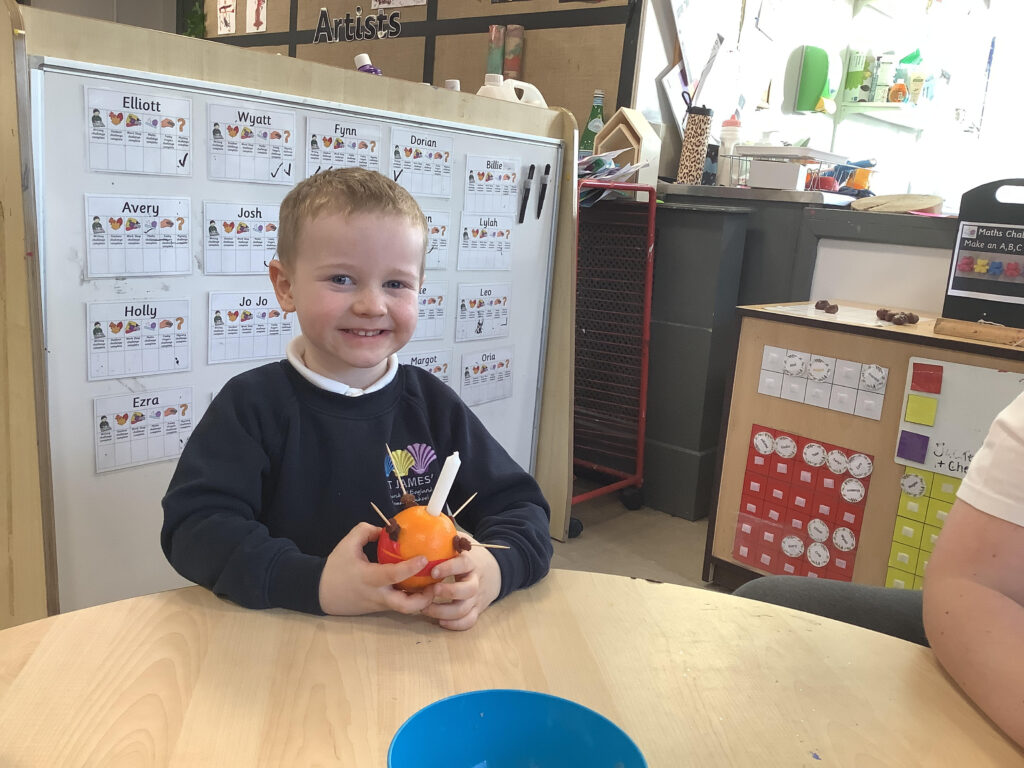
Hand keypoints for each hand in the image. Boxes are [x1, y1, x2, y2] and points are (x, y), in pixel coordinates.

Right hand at [318, 522, 436, 615]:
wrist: (319, 593)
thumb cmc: (334, 568)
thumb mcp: (347, 545)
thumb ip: (366, 531)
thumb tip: (387, 529)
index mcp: (368, 578)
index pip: (392, 575)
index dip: (410, 568)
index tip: (425, 558)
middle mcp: (377, 595)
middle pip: (405, 606)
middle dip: (425, 598)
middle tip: (437, 582)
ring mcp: (379, 605)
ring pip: (405, 609)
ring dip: (422, 600)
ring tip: (433, 585)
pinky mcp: (379, 609)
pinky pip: (399, 605)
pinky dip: (411, 598)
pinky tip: (420, 586)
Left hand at [420, 541, 500, 630]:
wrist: (496, 571)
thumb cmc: (470, 557)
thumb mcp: (462, 544)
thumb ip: (448, 538)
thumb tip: (426, 525)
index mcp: (471, 563)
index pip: (463, 564)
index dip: (449, 568)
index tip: (433, 571)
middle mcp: (476, 581)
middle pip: (467, 590)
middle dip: (448, 593)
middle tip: (430, 592)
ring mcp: (477, 598)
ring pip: (465, 609)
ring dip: (444, 612)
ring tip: (425, 609)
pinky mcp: (477, 610)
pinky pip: (468, 621)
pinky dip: (455, 625)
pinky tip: (440, 621)